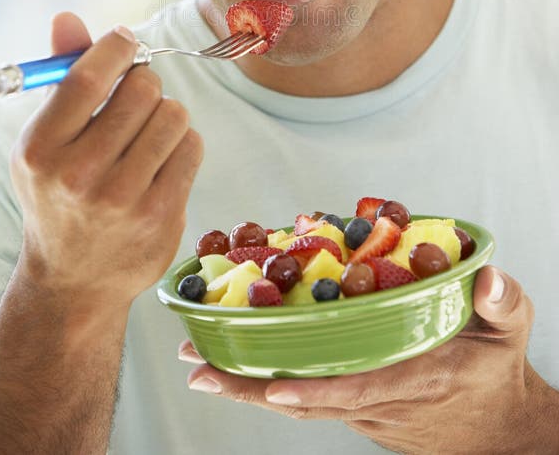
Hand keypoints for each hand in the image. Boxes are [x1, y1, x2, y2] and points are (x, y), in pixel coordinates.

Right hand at [11, 12, 202, 309]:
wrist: (74, 279)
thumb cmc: (59, 192)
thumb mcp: (45, 139)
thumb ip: (62, 77)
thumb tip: (68, 17)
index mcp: (41, 149)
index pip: (88, 77)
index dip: (116, 47)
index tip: (126, 41)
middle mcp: (79, 175)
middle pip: (142, 89)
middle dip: (145, 82)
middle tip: (136, 97)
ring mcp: (124, 199)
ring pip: (175, 114)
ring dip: (167, 114)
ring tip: (147, 134)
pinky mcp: (162, 214)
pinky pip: (193, 146)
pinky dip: (184, 143)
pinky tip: (162, 161)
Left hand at [181, 266, 558, 453]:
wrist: (497, 430)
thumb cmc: (497, 370)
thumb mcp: (510, 331)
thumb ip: (504, 302)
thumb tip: (490, 278)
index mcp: (416, 377)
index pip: (359, 387)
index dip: (314, 388)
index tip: (272, 383)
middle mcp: (380, 398)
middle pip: (307, 398)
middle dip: (251, 386)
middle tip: (199, 367)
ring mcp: (364, 407)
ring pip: (300, 399)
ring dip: (248, 383)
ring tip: (200, 363)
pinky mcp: (358, 406)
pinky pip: (308, 394)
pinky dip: (270, 380)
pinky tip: (238, 363)